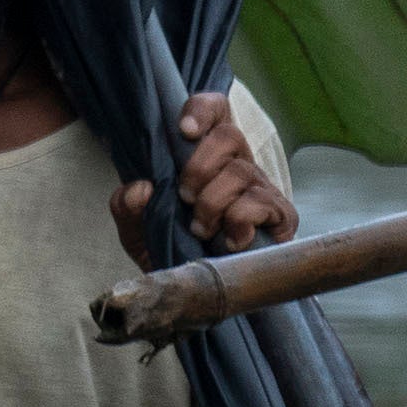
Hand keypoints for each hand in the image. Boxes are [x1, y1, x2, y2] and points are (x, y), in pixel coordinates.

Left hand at [130, 91, 296, 256]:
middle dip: (200, 165)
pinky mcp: (279, 217)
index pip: (216, 111)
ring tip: (200, 229)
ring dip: (213, 202)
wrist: (202, 296)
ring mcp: (261, 190)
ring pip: (241, 171)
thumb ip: (127, 207)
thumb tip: (141, 188)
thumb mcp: (137, 231)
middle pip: (230, 135)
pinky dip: (238, 221)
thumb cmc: (174, 252)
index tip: (183, 130)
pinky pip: (261, 204)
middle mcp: (238, 166)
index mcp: (208, 157)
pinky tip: (228, 241)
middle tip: (184, 196)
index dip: (203, 110)